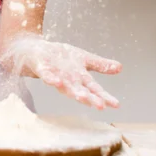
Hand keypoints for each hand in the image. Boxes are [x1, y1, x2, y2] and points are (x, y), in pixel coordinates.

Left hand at [1, 34, 121, 109]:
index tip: (116, 104)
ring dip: (73, 92)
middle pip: (81, 91)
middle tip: (100, 106)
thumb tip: (120, 67)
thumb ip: (100, 65)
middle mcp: (68, 80)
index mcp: (80, 78)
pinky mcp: (42, 68)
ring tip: (82, 97)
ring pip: (65, 87)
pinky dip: (51, 79)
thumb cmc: (60, 57)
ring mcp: (55, 75)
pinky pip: (46, 75)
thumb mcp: (83, 58)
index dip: (104, 96)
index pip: (94, 89)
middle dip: (90, 98)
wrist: (35, 49)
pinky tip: (56, 82)